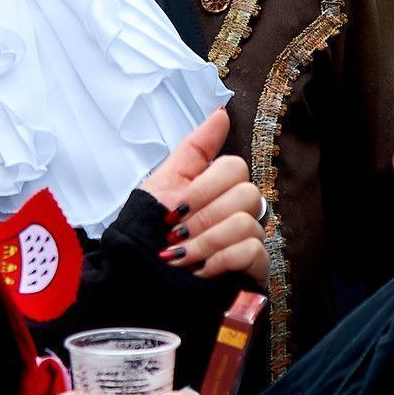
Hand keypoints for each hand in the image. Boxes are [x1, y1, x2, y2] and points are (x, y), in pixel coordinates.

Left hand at [142, 111, 268, 285]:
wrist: (139, 281)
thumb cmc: (148, 235)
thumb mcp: (164, 185)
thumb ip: (195, 148)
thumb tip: (221, 113)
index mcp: (217, 188)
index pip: (234, 166)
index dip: (204, 187)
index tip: (175, 208)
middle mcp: (238, 211)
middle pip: (246, 192)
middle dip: (203, 217)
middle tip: (177, 234)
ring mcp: (248, 240)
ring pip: (247, 222)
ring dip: (205, 241)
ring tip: (181, 257)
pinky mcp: (254, 270)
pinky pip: (255, 251)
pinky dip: (221, 260)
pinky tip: (201, 270)